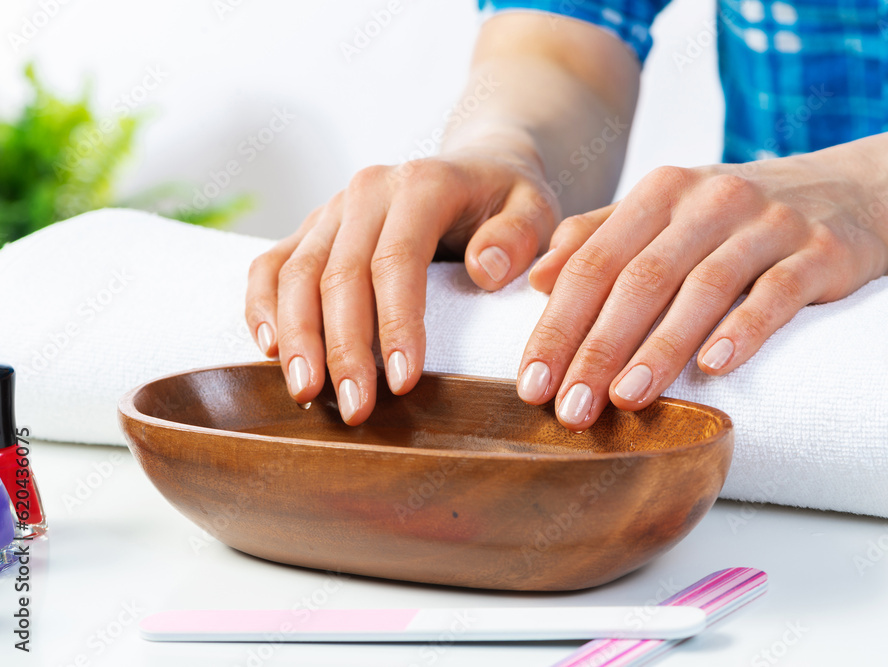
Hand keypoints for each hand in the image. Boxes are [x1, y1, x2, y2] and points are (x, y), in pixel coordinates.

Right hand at [246, 150, 557, 423]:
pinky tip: (270, 350)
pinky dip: (262, 306)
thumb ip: (521, 235)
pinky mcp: (313, 228)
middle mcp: (368, 191)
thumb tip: (485, 269)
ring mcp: (333, 209)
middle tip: (355, 409)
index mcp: (422, 184)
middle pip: (340, 274)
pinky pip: (272, 264)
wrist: (477, 168)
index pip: (398, 259)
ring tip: (306, 393)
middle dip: (344, 348)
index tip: (404, 381)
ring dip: (298, 338)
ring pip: (296, 273)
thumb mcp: (536, 208)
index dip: (396, 323)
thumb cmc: (507, 201)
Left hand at [517, 154, 887, 429]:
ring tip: (627, 399)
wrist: (851, 191)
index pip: (594, 263)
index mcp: (660, 193)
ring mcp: (768, 223)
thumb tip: (536, 279)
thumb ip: (600, 237)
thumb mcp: (666, 212)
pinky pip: (779, 292)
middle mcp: (709, 201)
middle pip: (641, 279)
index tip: (532, 383)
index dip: (558, 325)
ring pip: (704, 287)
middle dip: (598, 348)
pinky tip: (717, 367)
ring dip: (661, 347)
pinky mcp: (820, 250)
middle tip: (570, 408)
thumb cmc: (737, 218)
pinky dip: (746, 328)